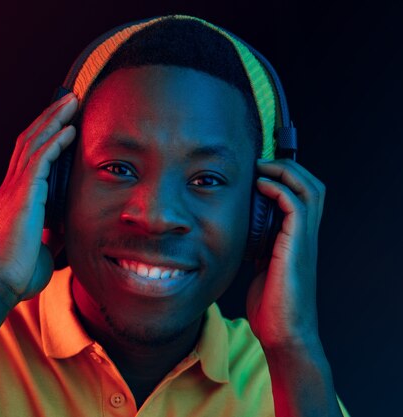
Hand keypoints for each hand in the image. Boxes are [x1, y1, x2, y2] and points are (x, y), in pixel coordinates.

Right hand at [0, 92, 77, 303]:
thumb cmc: (18, 271)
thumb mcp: (43, 244)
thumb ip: (53, 230)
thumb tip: (67, 228)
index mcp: (15, 197)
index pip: (29, 155)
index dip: (44, 134)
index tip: (63, 119)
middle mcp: (11, 187)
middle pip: (30, 140)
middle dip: (50, 118)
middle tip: (70, 100)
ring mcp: (14, 190)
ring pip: (34, 143)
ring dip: (54, 120)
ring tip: (72, 103)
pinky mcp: (22, 197)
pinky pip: (40, 160)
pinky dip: (55, 142)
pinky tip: (69, 130)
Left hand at [246, 158, 325, 350]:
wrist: (283, 333)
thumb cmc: (271, 306)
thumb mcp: (261, 268)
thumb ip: (258, 248)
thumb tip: (241, 235)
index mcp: (298, 239)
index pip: (304, 197)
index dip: (286, 178)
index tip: (259, 172)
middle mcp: (306, 236)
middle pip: (313, 186)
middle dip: (289, 167)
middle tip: (261, 164)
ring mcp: (304, 241)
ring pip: (310, 190)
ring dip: (286, 172)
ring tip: (262, 168)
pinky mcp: (297, 247)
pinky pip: (296, 207)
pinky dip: (280, 189)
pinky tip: (261, 187)